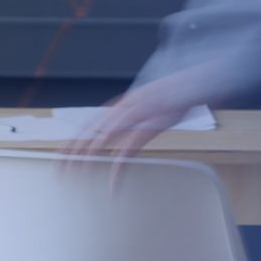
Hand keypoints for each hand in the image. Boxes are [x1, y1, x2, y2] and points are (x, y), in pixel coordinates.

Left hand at [65, 73, 211, 160]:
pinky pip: (130, 148)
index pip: (91, 122)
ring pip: (105, 137)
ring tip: (78, 173)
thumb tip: (122, 128)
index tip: (61, 152)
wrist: (200, 80)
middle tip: (61, 167)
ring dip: (90, 155)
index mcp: (124, 103)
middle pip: (92, 130)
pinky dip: (120, 165)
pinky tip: (113, 180)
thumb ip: (134, 115)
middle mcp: (126, 107)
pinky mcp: (153, 124)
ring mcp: (138, 114)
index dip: (75, 138)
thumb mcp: (150, 102)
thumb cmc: (177, 95)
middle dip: (75, 149)